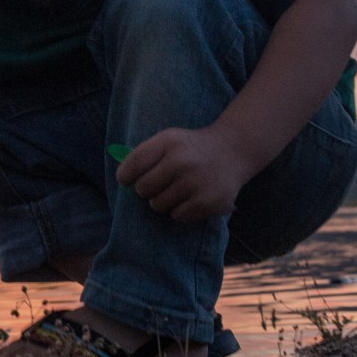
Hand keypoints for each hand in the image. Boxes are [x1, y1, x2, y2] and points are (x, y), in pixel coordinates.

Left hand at [116, 124, 253, 220]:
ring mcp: (196, 182)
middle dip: (146, 190)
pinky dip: (180, 210)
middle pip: (143, 189)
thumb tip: (122, 180)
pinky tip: (192, 196)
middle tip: (160, 184)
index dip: (125, 176)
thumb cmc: (191, 148)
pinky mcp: (208, 201)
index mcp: (168, 142)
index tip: (128, 180)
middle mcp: (182, 161)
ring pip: (158, 205)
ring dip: (163, 201)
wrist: (233, 150)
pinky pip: (177, 215)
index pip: (133, 165)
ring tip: (179, 189)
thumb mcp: (169, 141)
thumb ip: (145, 156)